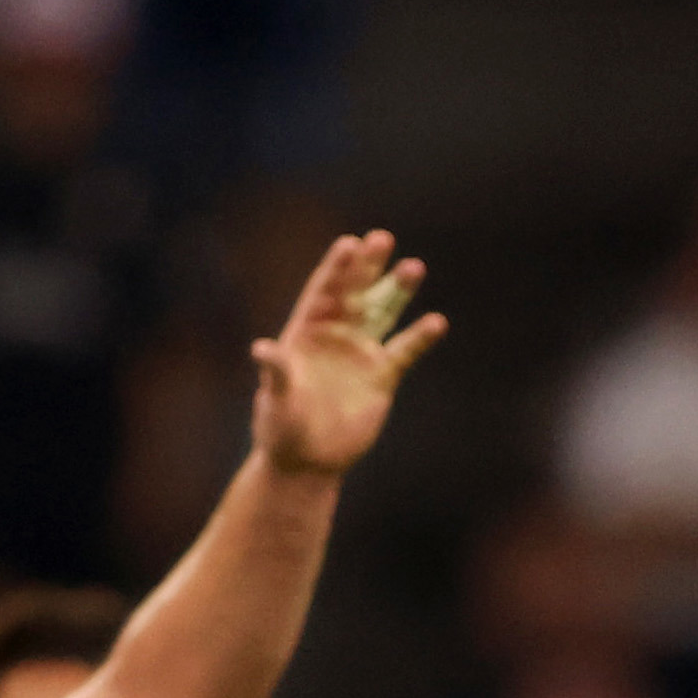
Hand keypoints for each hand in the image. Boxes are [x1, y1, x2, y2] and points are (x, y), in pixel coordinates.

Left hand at [247, 231, 447, 478]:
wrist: (306, 459)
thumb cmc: (281, 427)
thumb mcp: (275, 398)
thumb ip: (276, 371)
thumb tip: (262, 349)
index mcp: (306, 331)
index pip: (323, 291)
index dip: (337, 268)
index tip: (350, 243)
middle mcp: (335, 334)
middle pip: (355, 292)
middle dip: (368, 266)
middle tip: (382, 238)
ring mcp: (360, 353)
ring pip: (382, 312)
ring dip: (397, 290)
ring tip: (414, 266)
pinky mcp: (381, 377)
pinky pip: (403, 351)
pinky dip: (419, 337)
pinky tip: (436, 322)